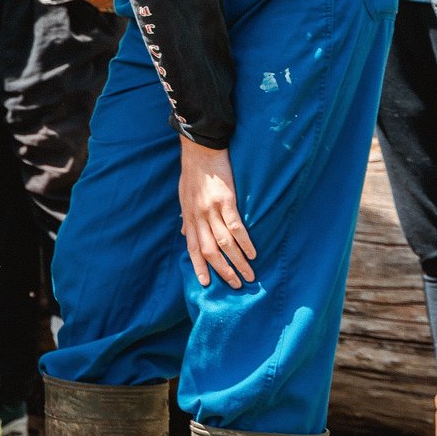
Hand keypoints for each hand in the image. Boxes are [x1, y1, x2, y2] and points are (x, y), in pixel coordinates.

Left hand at [178, 140, 256, 288]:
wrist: (201, 150)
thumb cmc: (193, 173)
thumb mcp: (184, 196)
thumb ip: (187, 218)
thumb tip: (186, 235)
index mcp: (190, 216)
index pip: (193, 248)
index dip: (198, 266)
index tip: (206, 283)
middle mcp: (199, 217)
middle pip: (210, 251)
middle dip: (222, 270)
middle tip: (235, 285)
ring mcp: (212, 210)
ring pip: (224, 243)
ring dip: (237, 262)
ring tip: (248, 275)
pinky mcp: (226, 201)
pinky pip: (236, 226)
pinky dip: (244, 242)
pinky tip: (253, 253)